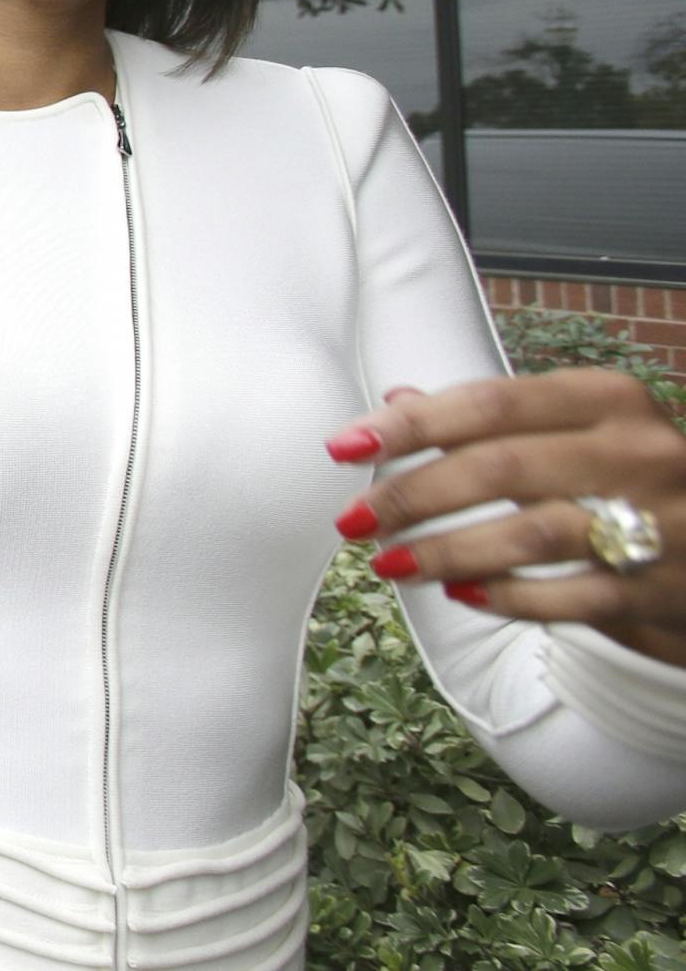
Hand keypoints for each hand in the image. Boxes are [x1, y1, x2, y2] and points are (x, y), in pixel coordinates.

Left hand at [326, 369, 685, 666]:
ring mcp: (659, 521)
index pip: (490, 402)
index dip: (411, 425)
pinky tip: (460, 594)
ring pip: (530, 534)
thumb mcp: (575, 432)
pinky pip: (569, 598)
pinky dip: (506, 597)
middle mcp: (638, 450)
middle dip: (413, 495)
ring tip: (390, 564)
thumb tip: (395, 399)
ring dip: (446, 551)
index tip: (344, 446)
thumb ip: (490, 419)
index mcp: (608, 398)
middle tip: (355, 520)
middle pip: (500, 466)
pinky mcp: (662, 588)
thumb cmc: (629, 482)